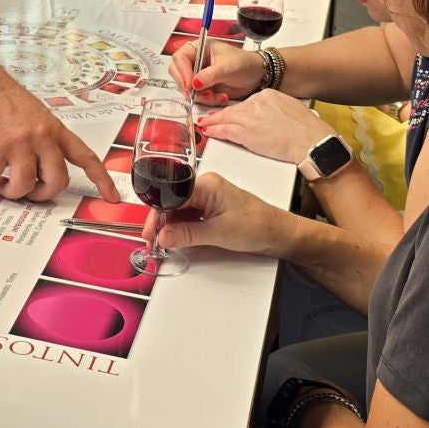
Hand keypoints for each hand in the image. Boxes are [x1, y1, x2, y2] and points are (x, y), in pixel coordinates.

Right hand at [0, 67, 118, 201]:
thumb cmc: (4, 95)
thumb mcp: (37, 114)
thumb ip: (44, 138)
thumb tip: (41, 167)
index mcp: (55, 129)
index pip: (86, 157)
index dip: (102, 180)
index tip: (112, 197)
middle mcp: (42, 137)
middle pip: (57, 181)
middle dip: (43, 194)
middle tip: (30, 193)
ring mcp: (19, 143)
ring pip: (25, 185)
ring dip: (12, 192)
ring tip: (2, 184)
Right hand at [140, 172, 290, 255]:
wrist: (277, 232)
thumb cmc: (256, 225)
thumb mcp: (217, 233)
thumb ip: (187, 234)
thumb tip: (164, 236)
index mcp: (206, 184)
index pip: (172, 196)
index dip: (158, 215)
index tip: (151, 233)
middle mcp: (205, 185)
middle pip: (173, 201)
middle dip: (162, 221)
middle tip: (154, 241)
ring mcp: (208, 195)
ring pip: (179, 208)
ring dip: (171, 225)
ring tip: (165, 243)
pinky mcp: (211, 205)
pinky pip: (189, 213)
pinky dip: (182, 226)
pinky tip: (179, 237)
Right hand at [168, 38, 261, 105]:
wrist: (257, 76)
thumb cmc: (244, 64)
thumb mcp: (227, 67)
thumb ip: (210, 75)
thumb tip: (194, 83)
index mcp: (199, 48)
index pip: (180, 58)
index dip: (182, 71)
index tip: (189, 84)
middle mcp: (196, 62)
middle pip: (178, 73)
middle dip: (188, 86)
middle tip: (197, 93)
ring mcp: (199, 76)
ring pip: (187, 89)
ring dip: (201, 96)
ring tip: (217, 95)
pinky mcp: (204, 89)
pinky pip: (198, 98)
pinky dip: (208, 100)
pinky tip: (221, 97)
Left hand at [197, 88, 335, 163]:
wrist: (309, 139)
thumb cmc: (305, 128)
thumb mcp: (289, 107)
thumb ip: (274, 107)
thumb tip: (268, 114)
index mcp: (267, 95)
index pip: (246, 102)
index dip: (237, 110)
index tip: (230, 113)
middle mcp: (256, 103)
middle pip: (233, 109)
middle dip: (219, 114)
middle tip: (208, 116)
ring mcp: (250, 118)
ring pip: (226, 118)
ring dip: (212, 122)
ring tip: (204, 123)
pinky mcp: (247, 133)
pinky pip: (226, 130)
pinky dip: (215, 130)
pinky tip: (209, 131)